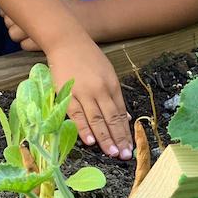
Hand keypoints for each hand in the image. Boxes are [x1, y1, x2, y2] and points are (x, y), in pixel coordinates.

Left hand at [1, 0, 83, 50]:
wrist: (90, 19)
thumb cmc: (70, 8)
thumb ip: (33, 1)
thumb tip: (14, 7)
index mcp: (33, 3)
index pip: (7, 10)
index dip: (8, 13)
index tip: (16, 13)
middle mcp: (32, 15)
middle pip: (8, 23)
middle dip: (12, 24)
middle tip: (25, 23)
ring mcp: (35, 29)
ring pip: (14, 36)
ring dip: (19, 35)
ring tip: (32, 32)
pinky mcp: (41, 42)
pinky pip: (24, 46)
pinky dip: (28, 43)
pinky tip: (38, 39)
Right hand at [48, 40, 132, 159]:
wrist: (67, 41)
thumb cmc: (87, 56)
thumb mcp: (107, 72)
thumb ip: (114, 95)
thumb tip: (125, 116)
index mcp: (112, 85)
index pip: (121, 113)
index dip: (125, 131)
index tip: (130, 147)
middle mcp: (101, 90)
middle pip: (112, 118)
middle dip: (119, 139)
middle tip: (125, 156)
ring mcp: (84, 93)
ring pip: (97, 119)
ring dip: (105, 138)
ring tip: (112, 153)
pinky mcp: (68, 94)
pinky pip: (77, 115)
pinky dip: (84, 128)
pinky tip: (91, 141)